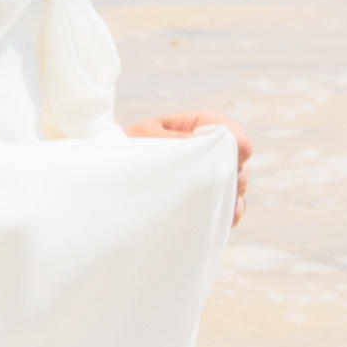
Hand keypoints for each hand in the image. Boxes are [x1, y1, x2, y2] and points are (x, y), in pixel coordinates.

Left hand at [133, 107, 248, 221]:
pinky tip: (228, 218)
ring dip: (234, 194)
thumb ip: (178, 138)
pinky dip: (231, 212)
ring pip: (235, 184)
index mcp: (194, 128)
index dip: (237, 142)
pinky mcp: (201, 201)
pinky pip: (226, 207)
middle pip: (237, 160)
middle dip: (236, 172)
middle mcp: (204, 152)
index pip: (228, 131)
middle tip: (226, 184)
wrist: (109, 178)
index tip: (237, 154)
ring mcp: (204, 178)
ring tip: (226, 206)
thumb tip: (212, 141)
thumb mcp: (147, 137)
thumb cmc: (125, 151)